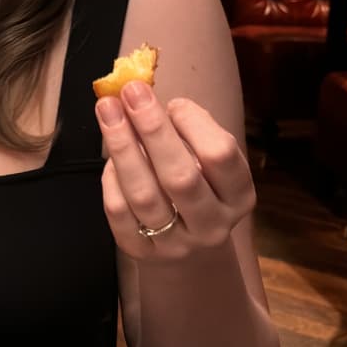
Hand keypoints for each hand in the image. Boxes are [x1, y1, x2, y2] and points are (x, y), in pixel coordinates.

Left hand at [96, 81, 254, 262]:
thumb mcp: (210, 166)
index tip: (172, 101)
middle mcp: (211, 224)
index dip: (195, 124)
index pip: (220, 156)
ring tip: (108, 111)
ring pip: (144, 195)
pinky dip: (111, 180)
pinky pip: (120, 214)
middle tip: (130, 91)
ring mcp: (176, 243)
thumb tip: (155, 102)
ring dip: (123, 148)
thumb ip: (193, 134)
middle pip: (180, 176)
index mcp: (238, 196)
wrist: (191, 256)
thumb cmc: (200, 191)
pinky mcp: (142, 253)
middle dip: (153, 129)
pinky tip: (109, 157)